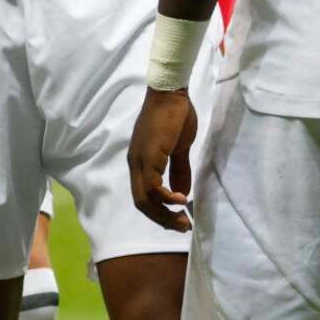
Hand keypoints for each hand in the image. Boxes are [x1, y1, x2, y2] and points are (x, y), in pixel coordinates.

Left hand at [127, 88, 197, 231]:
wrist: (170, 92)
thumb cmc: (175, 115)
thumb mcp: (179, 148)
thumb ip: (179, 169)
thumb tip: (183, 192)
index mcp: (140, 162)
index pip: (144, 196)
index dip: (159, 211)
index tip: (179, 218)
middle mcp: (135, 164)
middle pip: (142, 203)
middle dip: (162, 219)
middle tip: (183, 226)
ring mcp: (140, 160)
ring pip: (146, 199)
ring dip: (164, 213)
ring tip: (183, 219)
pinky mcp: (148, 156)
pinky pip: (154, 186)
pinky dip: (167, 198)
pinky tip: (182, 200)